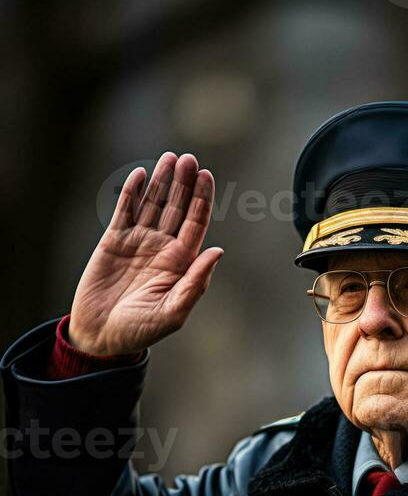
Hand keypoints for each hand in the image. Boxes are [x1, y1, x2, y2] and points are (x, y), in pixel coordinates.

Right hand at [68, 152, 222, 354]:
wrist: (101, 336)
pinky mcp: (113, 241)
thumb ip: (195, 283)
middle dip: (183, 184)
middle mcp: (161, 248)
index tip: (206, 176)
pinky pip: (124, 211)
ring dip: (161, 181)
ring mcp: (138, 242)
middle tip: (188, 159)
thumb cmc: (140, 331)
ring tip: (170, 159)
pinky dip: (132, 193)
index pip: (195, 224)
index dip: (201, 200)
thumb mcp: (173, 312)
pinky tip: (141, 175)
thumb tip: (218, 251)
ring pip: (152, 204)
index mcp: (180, 263)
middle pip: (176, 208)